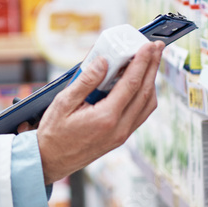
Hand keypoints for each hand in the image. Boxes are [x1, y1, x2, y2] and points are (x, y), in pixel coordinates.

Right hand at [35, 41, 164, 183]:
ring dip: (152, 81)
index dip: (142, 62)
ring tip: (151, 61)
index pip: (131, 85)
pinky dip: (145, 95)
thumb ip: (85, 81)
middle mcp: (119, 128)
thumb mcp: (63, 102)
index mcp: (106, 118)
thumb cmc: (54, 132)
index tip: (147, 46)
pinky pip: (141, 113)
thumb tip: (103, 62)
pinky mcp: (121, 137)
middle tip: (157, 47)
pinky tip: (140, 83)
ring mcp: (122, 135)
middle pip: (145, 93)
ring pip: (147, 105)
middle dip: (152, 67)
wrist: (51, 160)